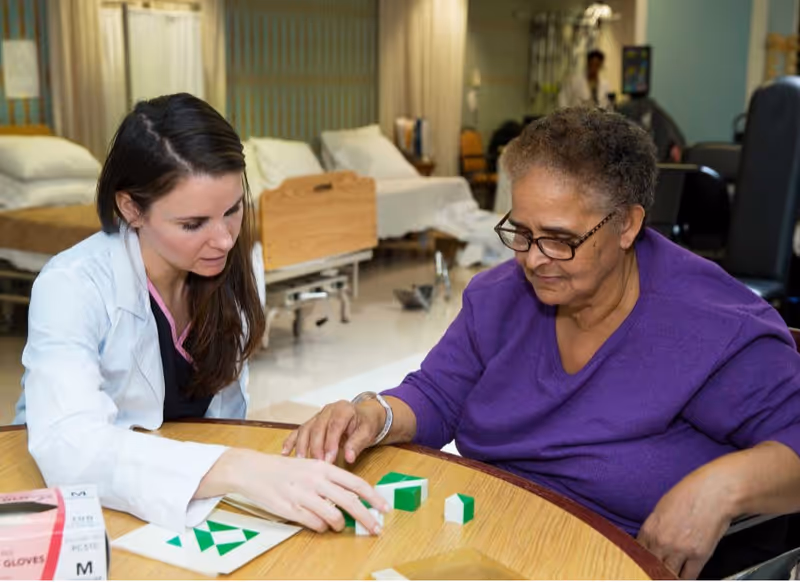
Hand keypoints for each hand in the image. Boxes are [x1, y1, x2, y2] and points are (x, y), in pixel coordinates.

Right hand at [215, 449, 389, 533]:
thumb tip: (353, 496)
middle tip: (375, 528)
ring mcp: (304, 496)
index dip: (373, 497)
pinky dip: (320, 528)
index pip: (356, 483)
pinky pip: (315, 525)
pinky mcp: (291, 510)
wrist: (253, 470)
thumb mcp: (310, 467)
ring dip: (339, 525)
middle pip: (350, 503)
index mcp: (323, 467)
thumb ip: (330, 479)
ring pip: (333, 517)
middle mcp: (316, 480)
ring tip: (337, 526)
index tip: (384, 508)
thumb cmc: (284, 469)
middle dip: (366, 518)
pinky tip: (317, 523)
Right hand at [282, 400, 383, 463]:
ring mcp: (318, 416)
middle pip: (317, 428)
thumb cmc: (366, 424)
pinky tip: (284, 453)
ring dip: (301, 446)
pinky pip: (299, 431)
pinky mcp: (311, 423)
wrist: (364, 415)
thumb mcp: (367, 432)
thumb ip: (357, 443)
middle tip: (316, 465)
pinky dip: (291, 441)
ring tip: (300, 462)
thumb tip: (349, 457)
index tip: (328, 460)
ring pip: (306, 429)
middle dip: (315, 448)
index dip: (330, 443)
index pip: (334, 426)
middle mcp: (328, 410)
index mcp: (343, 409)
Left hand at [637, 467, 735, 578]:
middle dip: (652, 569)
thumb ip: (654, 527)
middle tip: (653, 572)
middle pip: (651, 566)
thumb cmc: (689, 494)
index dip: (640, 559)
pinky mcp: (699, 556)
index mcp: (650, 529)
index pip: (637, 553)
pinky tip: (682, 577)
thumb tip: (651, 540)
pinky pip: (688, 576)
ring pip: (668, 574)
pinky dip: (685, 578)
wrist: (713, 493)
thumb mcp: (661, 507)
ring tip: (667, 575)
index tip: (643, 563)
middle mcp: (662, 542)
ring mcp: (680, 550)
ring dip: (667, 575)